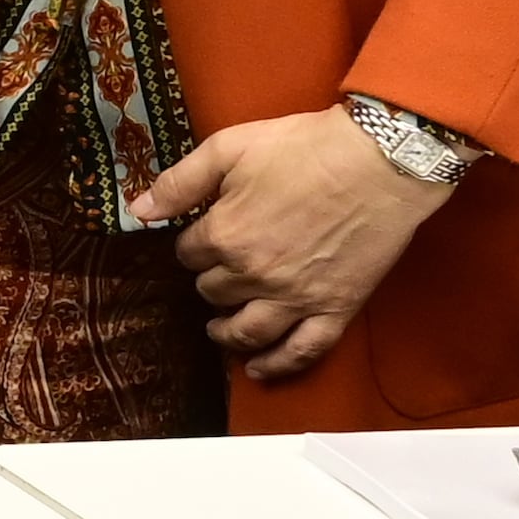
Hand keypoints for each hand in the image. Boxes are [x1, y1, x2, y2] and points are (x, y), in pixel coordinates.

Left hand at [133, 108, 462, 381]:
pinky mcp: (336, 310)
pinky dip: (277, 365)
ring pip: (248, 331)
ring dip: (227, 333)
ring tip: (218, 330)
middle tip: (217, 274)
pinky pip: (302, 351)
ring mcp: (297, 298)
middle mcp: (255, 275)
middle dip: (210, 281)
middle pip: (214, 291)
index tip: (202, 238)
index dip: (193, 245)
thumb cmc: (303, 148)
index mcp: (224, 235)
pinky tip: (259, 371)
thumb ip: (180, 182)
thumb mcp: (229, 149)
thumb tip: (139, 209)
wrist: (379, 161)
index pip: (189, 254)